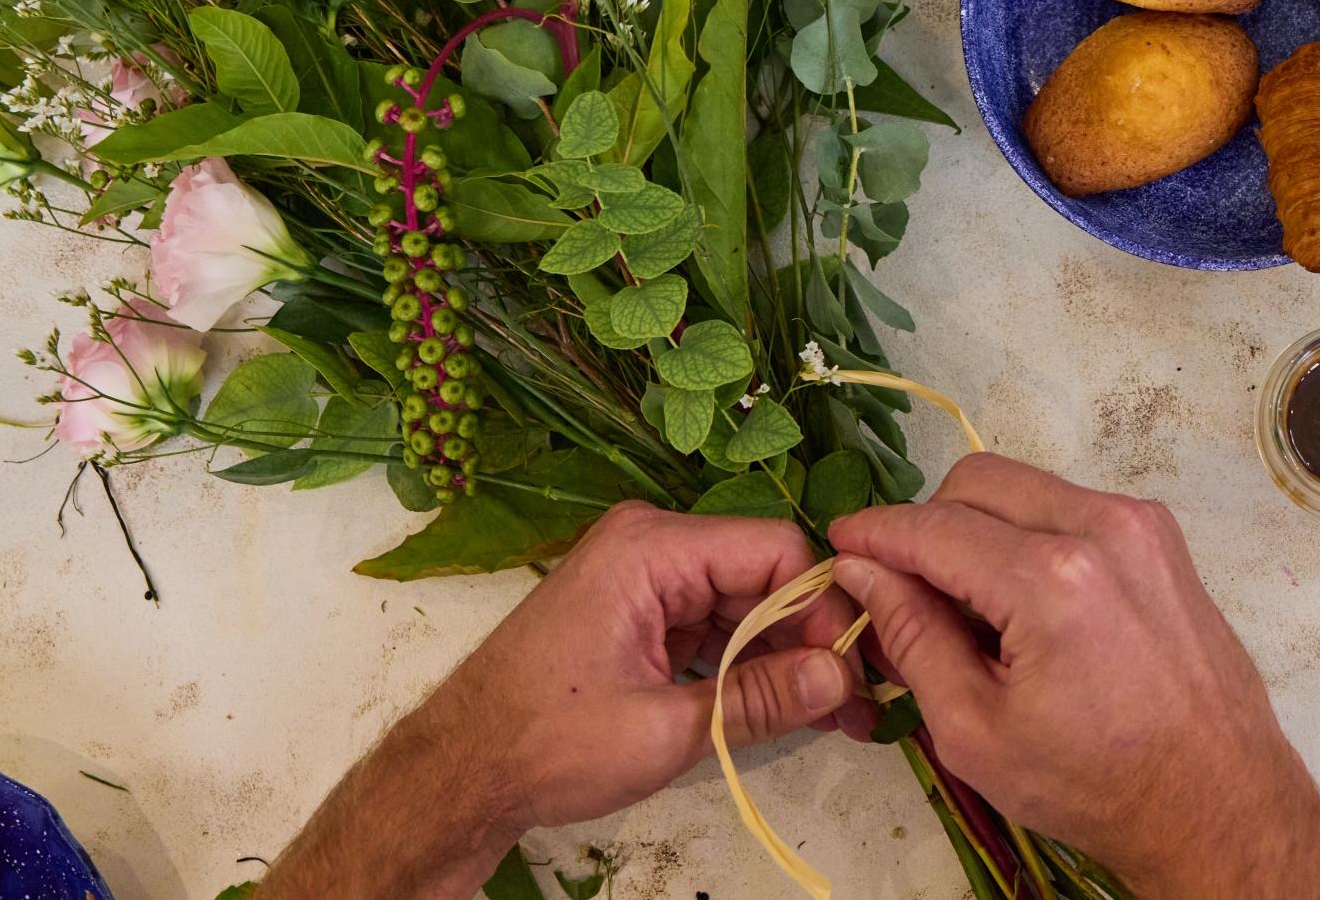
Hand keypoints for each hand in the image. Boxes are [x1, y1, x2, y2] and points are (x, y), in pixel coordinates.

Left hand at [258, 502, 871, 899]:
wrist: (459, 773)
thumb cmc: (544, 743)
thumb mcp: (663, 729)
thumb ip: (758, 699)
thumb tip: (842, 679)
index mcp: (651, 549)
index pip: (773, 549)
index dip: (820, 607)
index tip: (850, 670)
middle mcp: (652, 546)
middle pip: (764, 574)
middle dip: (811, 637)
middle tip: (859, 704)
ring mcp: (646, 578)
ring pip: (746, 602)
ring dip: (786, 657)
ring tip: (837, 715)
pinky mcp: (642, 613)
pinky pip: (716, 624)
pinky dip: (750, 663)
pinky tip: (787, 706)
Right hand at [829, 456, 1319, 899]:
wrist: (1215, 799)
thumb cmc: (1092, 783)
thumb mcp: (975, 730)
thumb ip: (912, 637)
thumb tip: (862, 572)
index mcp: (1051, 578)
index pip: (933, 528)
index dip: (875, 534)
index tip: (837, 545)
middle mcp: (1101, 527)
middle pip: (978, 482)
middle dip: (928, 524)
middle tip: (904, 587)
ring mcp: (1139, 524)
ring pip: (1024, 488)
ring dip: (979, 527)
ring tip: (969, 605)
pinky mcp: (1160, 536)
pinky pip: (1068, 506)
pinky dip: (1029, 534)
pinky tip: (1023, 602)